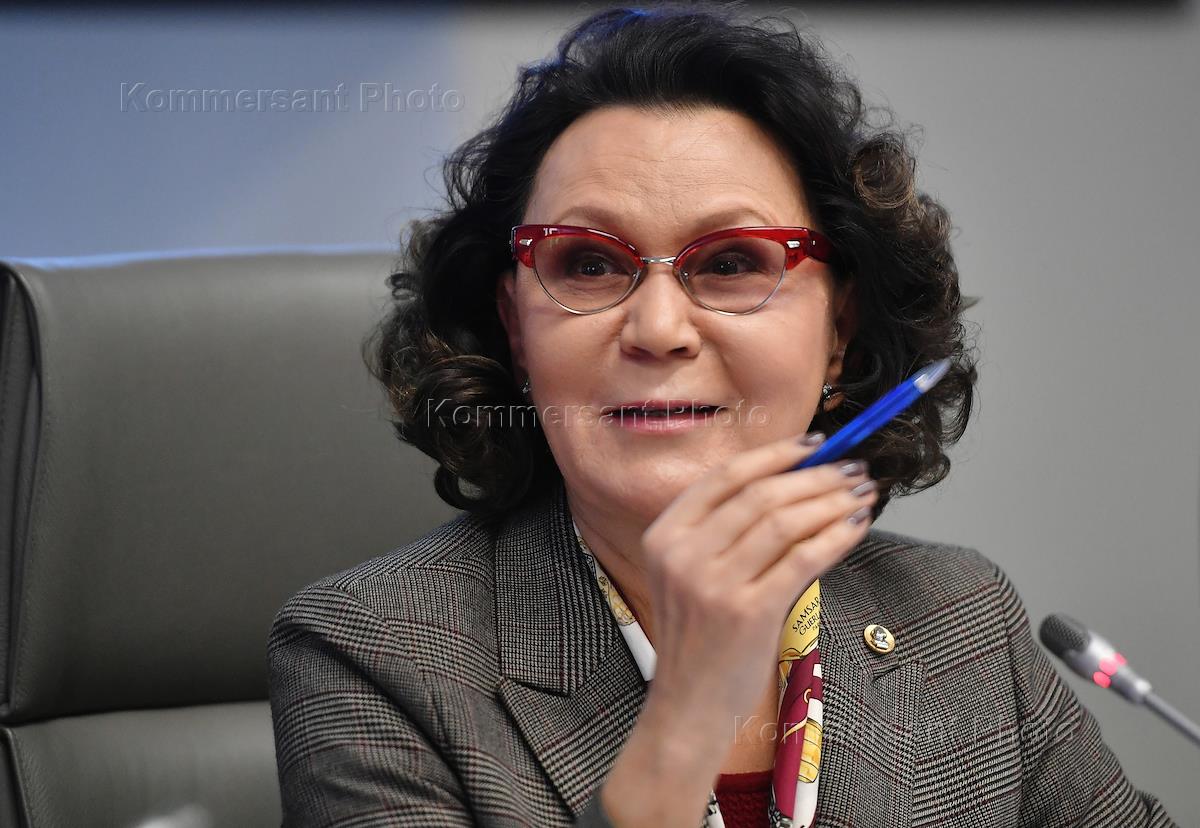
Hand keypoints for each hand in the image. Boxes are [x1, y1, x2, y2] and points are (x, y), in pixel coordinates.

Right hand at [638, 431, 876, 753]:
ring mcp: (713, 583)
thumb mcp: (690, 575)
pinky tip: (856, 525)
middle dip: (816, 475)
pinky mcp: (748, 612)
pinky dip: (836, 535)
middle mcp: (683, 554)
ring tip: (861, 493)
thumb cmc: (699, 638)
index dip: (775, 454)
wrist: (688, 705)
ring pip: (784, 520)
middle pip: (761, 494)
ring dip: (831, 500)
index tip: (815, 443)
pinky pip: (803, 557)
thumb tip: (794, 481)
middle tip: (853, 468)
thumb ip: (724, 531)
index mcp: (664, 536)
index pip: (726, 477)